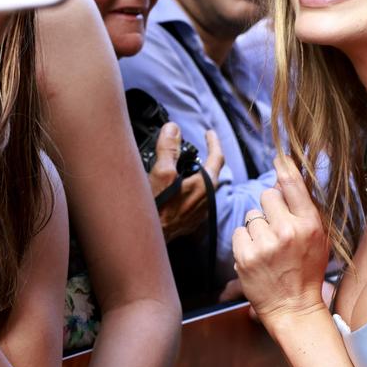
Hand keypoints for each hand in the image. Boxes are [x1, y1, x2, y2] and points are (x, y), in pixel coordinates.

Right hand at [149, 125, 223, 241]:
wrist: (150, 238)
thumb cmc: (157, 209)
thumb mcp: (162, 172)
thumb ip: (169, 148)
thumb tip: (173, 128)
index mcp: (205, 185)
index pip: (217, 157)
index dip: (214, 142)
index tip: (209, 133)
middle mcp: (207, 199)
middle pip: (208, 172)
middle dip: (200, 159)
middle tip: (189, 150)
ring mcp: (199, 212)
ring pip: (201, 186)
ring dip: (192, 175)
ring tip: (178, 168)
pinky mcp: (190, 221)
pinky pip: (193, 199)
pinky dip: (186, 189)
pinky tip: (173, 189)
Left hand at [232, 154, 328, 322]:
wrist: (293, 307)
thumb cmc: (307, 271)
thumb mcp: (319, 238)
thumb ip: (305, 210)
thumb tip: (287, 178)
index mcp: (309, 225)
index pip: (292, 185)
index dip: (284, 167)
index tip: (279, 158)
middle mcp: (287, 231)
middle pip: (267, 196)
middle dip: (270, 208)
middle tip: (277, 228)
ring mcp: (265, 244)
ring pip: (251, 215)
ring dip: (257, 227)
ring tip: (268, 247)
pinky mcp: (245, 256)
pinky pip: (239, 232)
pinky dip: (245, 242)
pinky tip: (257, 255)